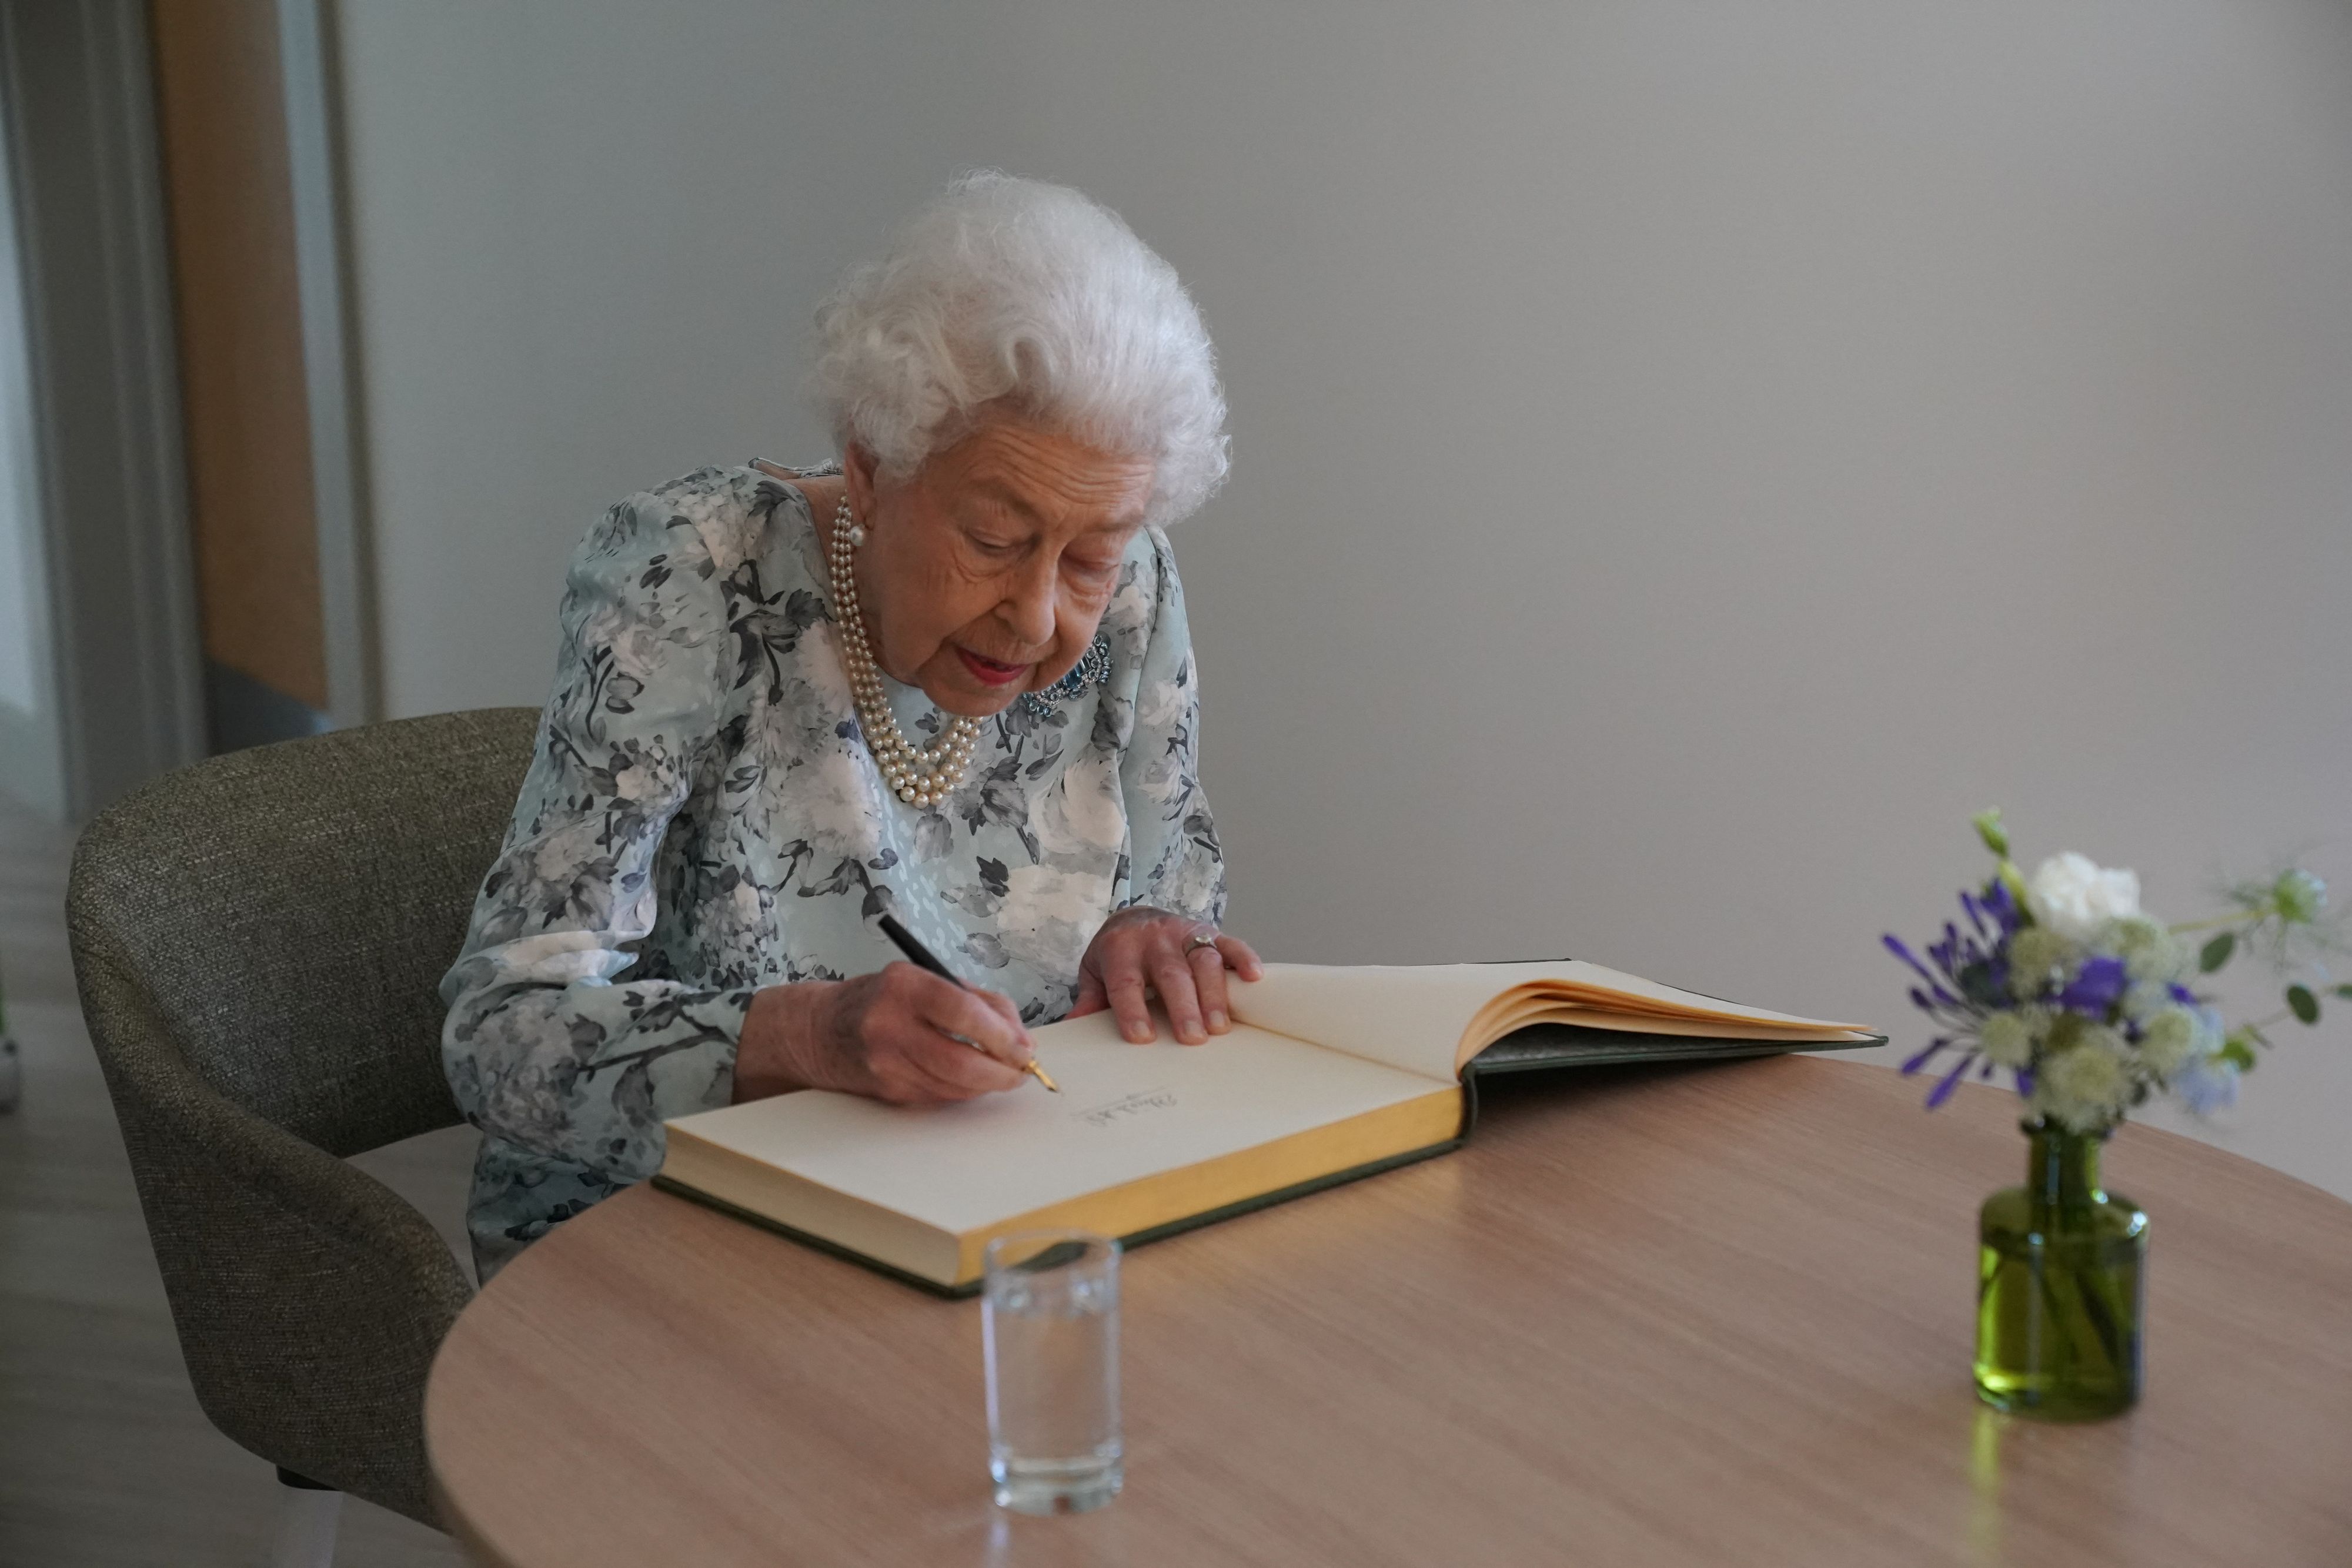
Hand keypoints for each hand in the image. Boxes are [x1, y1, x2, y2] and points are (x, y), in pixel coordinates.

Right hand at [733, 965, 1034, 1104]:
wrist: (819, 1032)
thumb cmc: (882, 999)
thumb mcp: (924, 979)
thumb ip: (977, 1000)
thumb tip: (1020, 1036)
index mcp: (904, 987)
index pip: (962, 1011)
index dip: (1001, 1035)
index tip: (1024, 1047)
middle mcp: (890, 1025)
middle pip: (961, 1061)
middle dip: (1002, 1071)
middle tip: (1022, 1069)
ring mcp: (886, 1063)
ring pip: (955, 1085)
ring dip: (988, 1084)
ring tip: (1003, 1072)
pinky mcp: (887, 1091)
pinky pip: (940, 1096)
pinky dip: (964, 1090)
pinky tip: (971, 1079)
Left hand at [1070, 907, 1263, 1044]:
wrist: (1134, 916)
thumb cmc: (1116, 955)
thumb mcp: (1094, 973)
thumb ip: (1088, 1000)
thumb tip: (1075, 1030)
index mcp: (1120, 948)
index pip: (1126, 981)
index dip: (1133, 1009)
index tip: (1142, 1038)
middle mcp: (1154, 938)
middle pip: (1170, 973)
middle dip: (1182, 1006)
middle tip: (1192, 1038)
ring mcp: (1185, 932)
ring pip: (1203, 960)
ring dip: (1214, 993)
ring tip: (1220, 1027)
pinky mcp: (1210, 931)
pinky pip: (1230, 942)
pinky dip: (1244, 958)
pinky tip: (1254, 978)